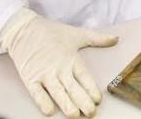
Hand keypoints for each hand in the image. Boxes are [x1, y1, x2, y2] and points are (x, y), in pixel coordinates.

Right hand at [0, 8, 118, 117]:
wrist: (24, 29)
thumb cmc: (51, 32)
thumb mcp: (76, 34)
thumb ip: (97, 39)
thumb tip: (116, 39)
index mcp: (71, 58)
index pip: (84, 77)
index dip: (92, 89)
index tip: (98, 100)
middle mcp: (59, 68)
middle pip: (73, 88)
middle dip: (83, 102)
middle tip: (90, 113)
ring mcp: (44, 73)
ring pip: (58, 93)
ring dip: (67, 105)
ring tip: (75, 115)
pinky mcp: (30, 77)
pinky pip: (37, 93)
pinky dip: (43, 102)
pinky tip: (50, 111)